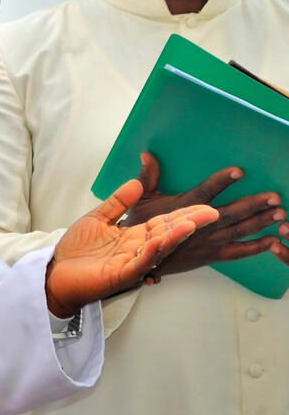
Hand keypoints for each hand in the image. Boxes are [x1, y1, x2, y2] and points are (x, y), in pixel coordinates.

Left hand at [45, 179, 219, 317]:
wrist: (54, 271)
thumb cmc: (76, 248)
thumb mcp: (98, 218)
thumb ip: (118, 202)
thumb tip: (136, 183)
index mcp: (134, 236)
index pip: (164, 223)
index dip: (183, 214)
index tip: (204, 205)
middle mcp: (137, 250)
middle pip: (167, 235)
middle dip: (188, 224)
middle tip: (211, 213)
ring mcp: (131, 263)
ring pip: (157, 249)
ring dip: (174, 237)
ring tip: (191, 225)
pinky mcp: (119, 275)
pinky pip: (138, 264)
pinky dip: (149, 253)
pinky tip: (158, 241)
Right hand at [124, 152, 288, 280]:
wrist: (139, 259)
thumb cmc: (140, 227)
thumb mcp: (141, 200)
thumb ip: (147, 177)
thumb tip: (146, 154)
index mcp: (182, 209)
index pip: (205, 192)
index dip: (221, 181)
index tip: (239, 171)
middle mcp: (198, 225)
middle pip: (230, 213)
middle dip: (253, 204)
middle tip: (274, 196)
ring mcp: (207, 242)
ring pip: (238, 231)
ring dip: (260, 222)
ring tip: (279, 213)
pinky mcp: (212, 255)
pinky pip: (238, 253)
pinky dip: (256, 248)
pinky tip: (273, 240)